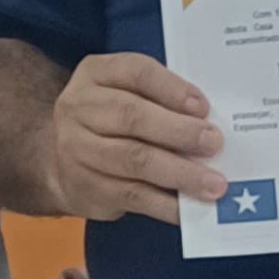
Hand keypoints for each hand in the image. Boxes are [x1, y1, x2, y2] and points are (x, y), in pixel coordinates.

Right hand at [46, 53, 223, 224]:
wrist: (64, 160)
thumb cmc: (112, 121)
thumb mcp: (128, 94)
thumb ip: (162, 100)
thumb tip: (208, 124)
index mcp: (96, 74)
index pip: (136, 72)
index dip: (171, 88)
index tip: (202, 106)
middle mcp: (79, 108)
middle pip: (132, 116)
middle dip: (179, 131)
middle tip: (214, 143)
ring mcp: (77, 149)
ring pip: (134, 160)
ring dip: (179, 173)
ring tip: (212, 183)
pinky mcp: (86, 187)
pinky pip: (132, 196)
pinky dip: (165, 204)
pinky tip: (189, 207)